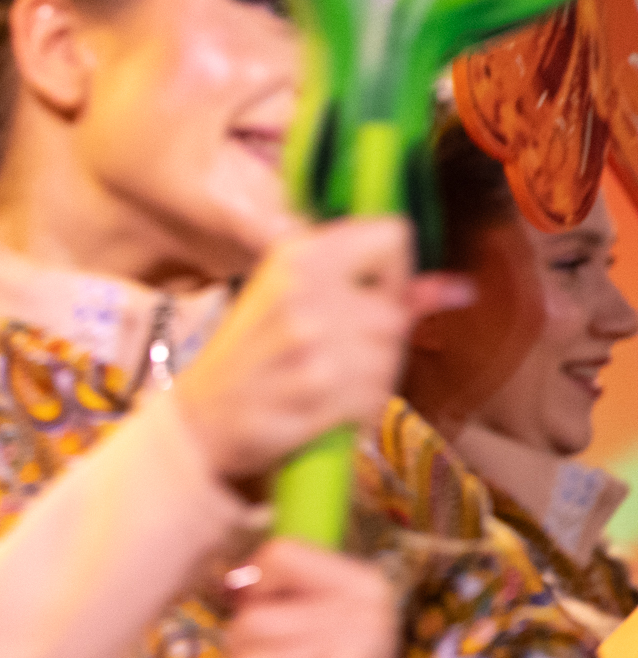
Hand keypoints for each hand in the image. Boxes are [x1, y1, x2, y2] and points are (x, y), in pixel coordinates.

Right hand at [173, 218, 470, 483]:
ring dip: (369, 376)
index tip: (363, 296)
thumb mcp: (297, 302)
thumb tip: (459, 288)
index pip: (392, 235)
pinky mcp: (316, 394)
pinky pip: (375, 395)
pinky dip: (358, 407)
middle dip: (376, 338)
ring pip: (390, 355)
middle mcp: (303, 291)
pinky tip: (324, 406)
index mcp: (295, 256)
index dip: (389, 271)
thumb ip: (375, 289)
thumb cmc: (251, 357)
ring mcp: (310, 345)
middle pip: (395, 310)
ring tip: (326, 381)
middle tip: (332, 353)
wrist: (198, 423)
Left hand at [213, 539, 466, 657]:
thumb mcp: (317, 629)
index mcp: (365, 585)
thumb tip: (226, 580)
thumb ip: (275, 595)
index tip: (270, 618)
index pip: (280, 554)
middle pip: (250, 617)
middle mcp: (365, 613)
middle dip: (244, 655)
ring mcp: (349, 655)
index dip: (255, 587)